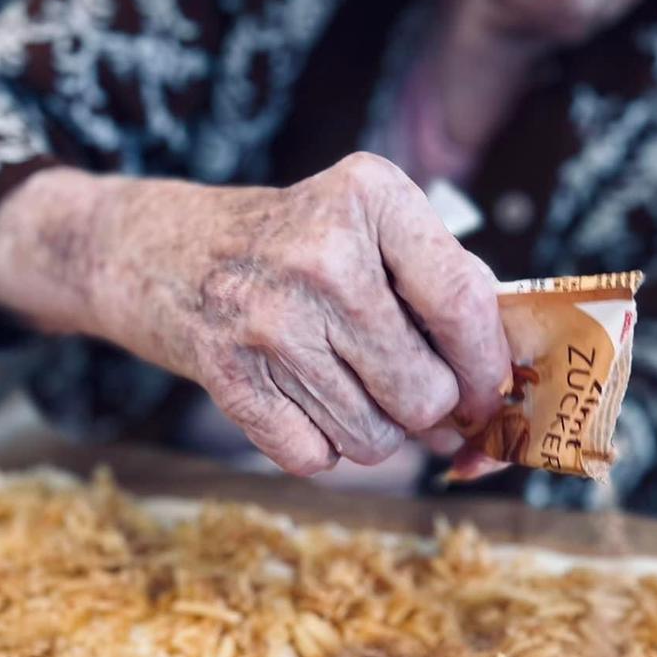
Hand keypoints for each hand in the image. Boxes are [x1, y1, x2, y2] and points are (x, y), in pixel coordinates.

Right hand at [0, 155, 509, 476]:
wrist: (156, 251)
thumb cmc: (284, 243)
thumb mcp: (363, 224)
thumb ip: (438, 283)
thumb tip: (501, 388)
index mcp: (370, 198)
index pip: (463, 303)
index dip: (488, 369)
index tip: (490, 397)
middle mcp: (321, 256)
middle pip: (423, 392)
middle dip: (430, 413)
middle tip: (414, 400)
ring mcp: (269, 320)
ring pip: (374, 438)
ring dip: (375, 434)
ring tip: (349, 390)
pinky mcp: (229, 377)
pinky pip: (316, 458)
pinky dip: (319, 446)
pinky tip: (300, 400)